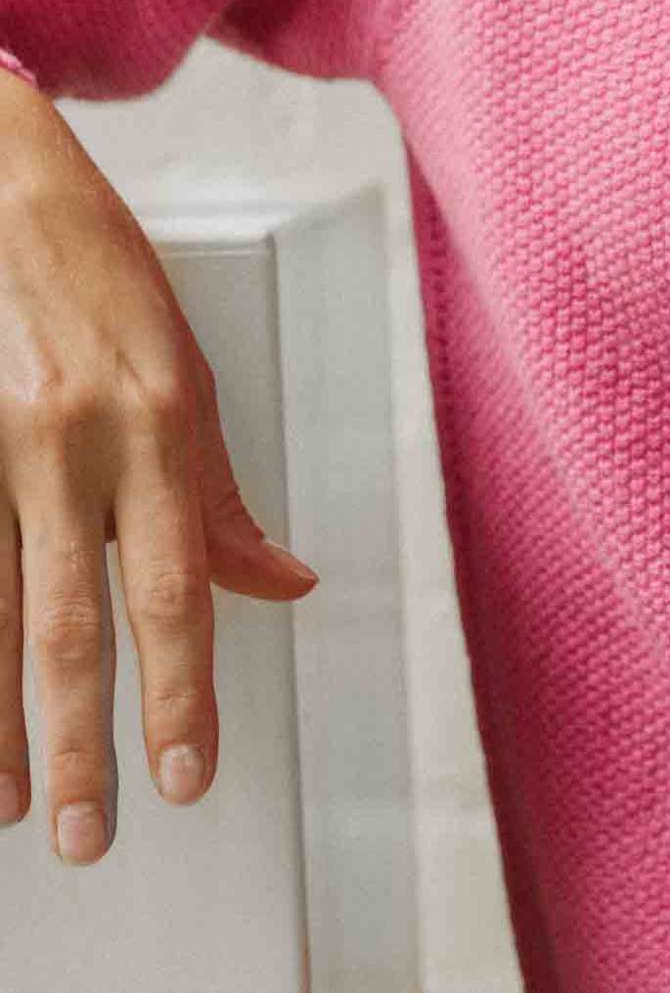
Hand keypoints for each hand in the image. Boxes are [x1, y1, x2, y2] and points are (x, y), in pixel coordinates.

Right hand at [0, 104, 319, 866]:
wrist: (0, 192)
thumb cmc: (100, 278)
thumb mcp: (187, 373)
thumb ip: (220, 492)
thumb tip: (284, 582)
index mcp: (155, 423)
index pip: (177, 586)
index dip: (183, 689)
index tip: (189, 773)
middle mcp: (69, 442)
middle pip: (76, 621)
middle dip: (85, 738)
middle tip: (92, 833)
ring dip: (1, 724)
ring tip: (13, 807)